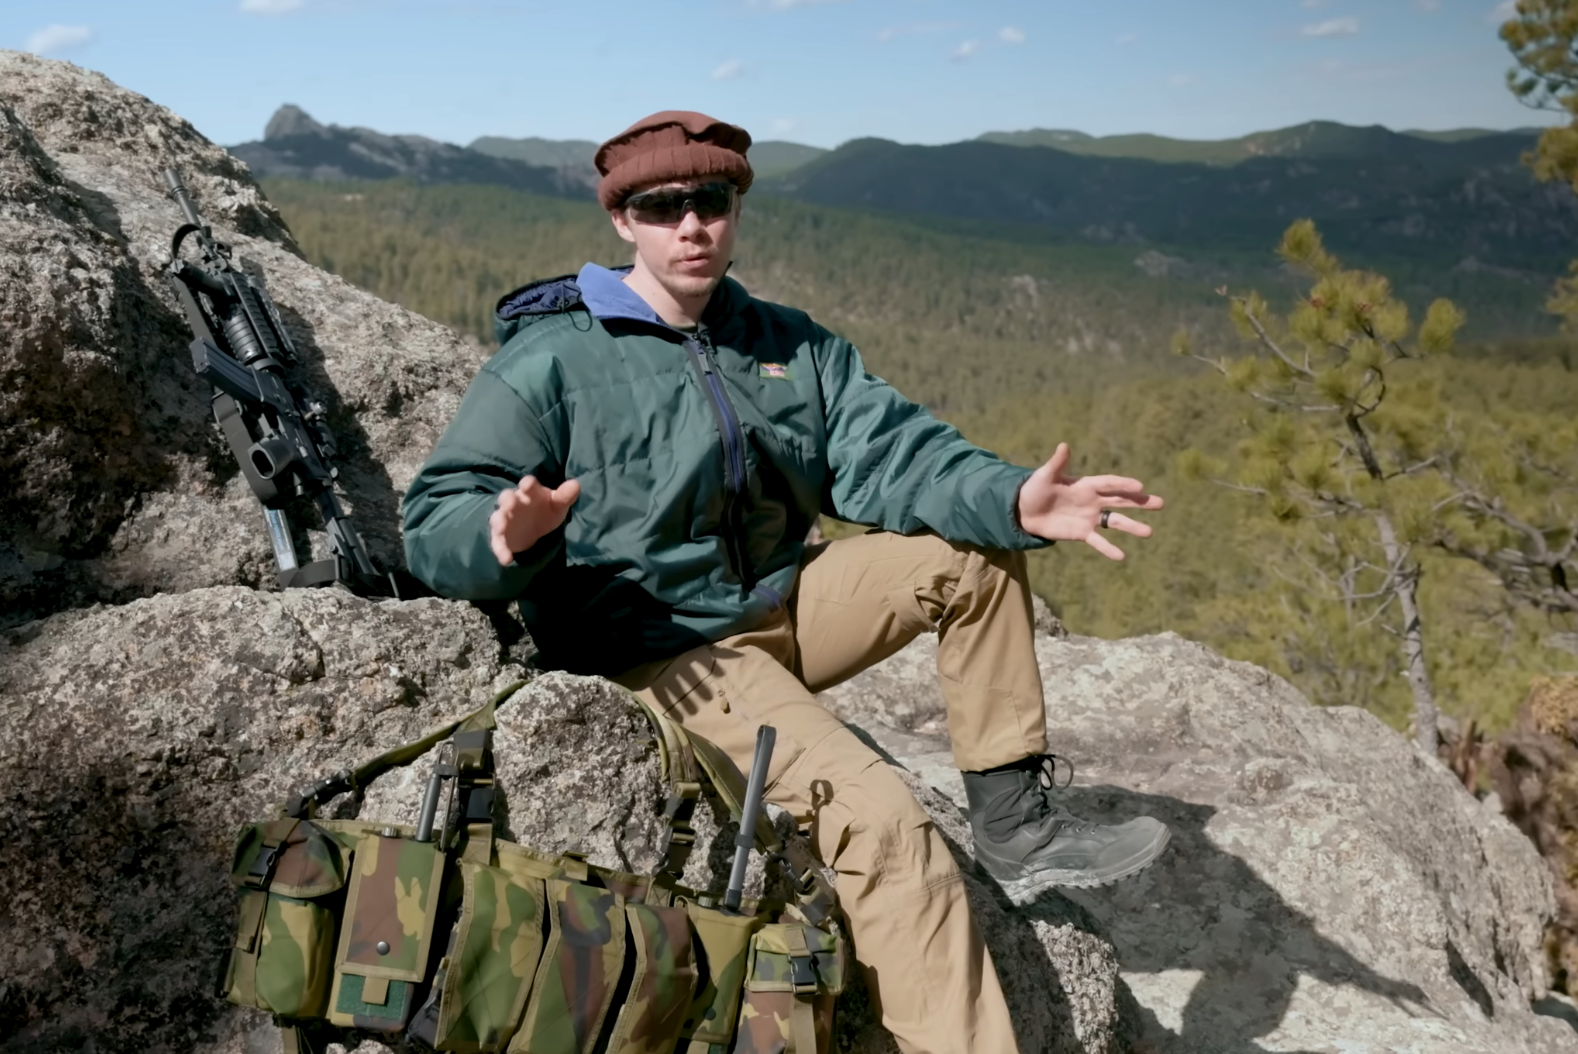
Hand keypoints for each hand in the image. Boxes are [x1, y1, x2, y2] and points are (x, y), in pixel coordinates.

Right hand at [489, 475, 580, 565]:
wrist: (533, 528)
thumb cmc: (545, 510)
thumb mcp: (558, 505)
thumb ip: (565, 496)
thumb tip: (576, 484)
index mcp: (530, 493)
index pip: (528, 485)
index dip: (527, 484)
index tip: (528, 484)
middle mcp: (514, 503)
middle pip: (507, 498)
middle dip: (507, 500)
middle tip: (509, 503)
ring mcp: (505, 519)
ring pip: (498, 518)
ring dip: (499, 522)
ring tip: (501, 527)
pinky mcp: (500, 536)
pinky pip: (498, 542)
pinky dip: (501, 550)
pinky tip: (507, 559)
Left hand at [1016, 443, 1162, 559]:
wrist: (1024, 511)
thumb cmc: (1035, 489)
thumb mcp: (1045, 476)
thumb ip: (1057, 463)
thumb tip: (1064, 445)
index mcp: (1086, 484)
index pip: (1110, 483)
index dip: (1124, 484)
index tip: (1140, 486)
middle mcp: (1093, 501)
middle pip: (1121, 501)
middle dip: (1140, 502)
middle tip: (1160, 503)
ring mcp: (1090, 518)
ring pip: (1115, 522)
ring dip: (1132, 527)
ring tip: (1149, 532)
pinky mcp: (1082, 533)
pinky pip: (1098, 542)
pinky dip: (1109, 549)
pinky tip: (1121, 556)